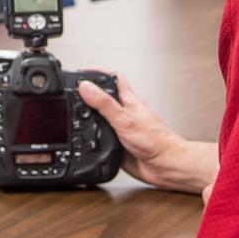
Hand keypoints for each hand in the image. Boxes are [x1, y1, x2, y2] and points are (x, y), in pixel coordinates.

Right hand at [78, 72, 217, 194]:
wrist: (164, 165)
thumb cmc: (155, 141)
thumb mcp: (125, 119)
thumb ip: (104, 104)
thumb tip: (86, 87)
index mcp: (128, 101)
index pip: (113, 78)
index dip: (97, 72)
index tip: (82, 72)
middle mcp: (124, 112)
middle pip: (104, 97)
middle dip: (89, 94)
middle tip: (75, 92)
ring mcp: (121, 128)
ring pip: (101, 117)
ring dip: (89, 116)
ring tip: (76, 112)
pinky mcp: (118, 143)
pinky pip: (101, 137)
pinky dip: (92, 136)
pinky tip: (87, 138)